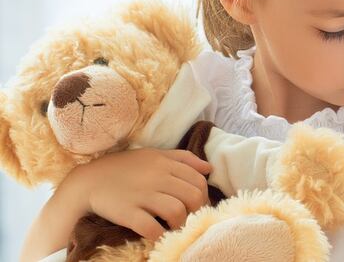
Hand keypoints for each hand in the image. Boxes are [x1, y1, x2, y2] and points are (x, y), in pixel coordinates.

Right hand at [62, 148, 211, 239]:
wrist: (88, 181)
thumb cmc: (124, 168)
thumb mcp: (154, 155)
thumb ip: (183, 158)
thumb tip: (209, 168)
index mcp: (165, 163)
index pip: (198, 180)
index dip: (203, 196)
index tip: (197, 206)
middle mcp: (157, 177)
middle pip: (192, 196)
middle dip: (196, 211)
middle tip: (189, 218)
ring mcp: (142, 195)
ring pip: (176, 211)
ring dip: (180, 224)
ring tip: (175, 228)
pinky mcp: (127, 212)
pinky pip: (151, 227)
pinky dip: (159, 234)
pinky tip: (159, 236)